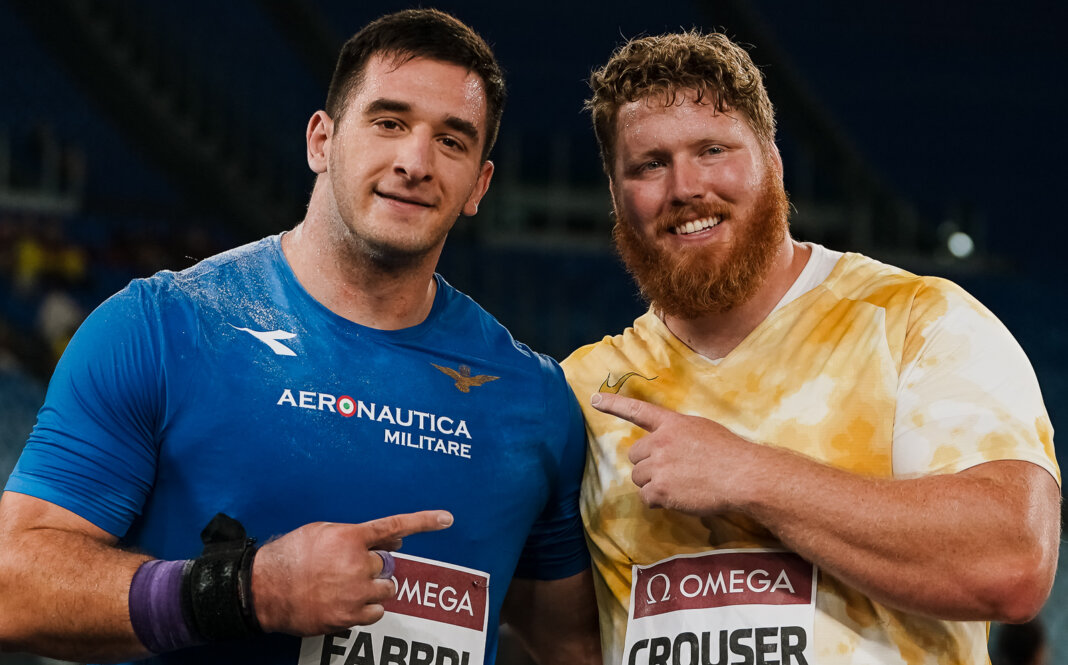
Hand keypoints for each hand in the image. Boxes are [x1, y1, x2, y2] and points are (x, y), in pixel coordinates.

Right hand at [251, 510, 452, 634]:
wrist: (262, 589)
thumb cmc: (290, 556)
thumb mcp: (322, 532)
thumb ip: (360, 535)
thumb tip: (396, 540)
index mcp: (350, 538)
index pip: (393, 526)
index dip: (424, 521)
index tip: (447, 518)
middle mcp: (357, 563)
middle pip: (385, 565)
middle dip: (370, 567)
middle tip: (344, 570)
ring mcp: (355, 591)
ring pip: (385, 590)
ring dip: (371, 589)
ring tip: (343, 587)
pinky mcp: (350, 616)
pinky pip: (376, 613)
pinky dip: (365, 609)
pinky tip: (343, 602)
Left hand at [591, 392, 757, 514]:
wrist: (743, 476)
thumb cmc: (731, 454)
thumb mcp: (702, 431)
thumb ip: (679, 435)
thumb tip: (667, 448)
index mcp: (672, 424)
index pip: (638, 411)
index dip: (614, 404)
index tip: (595, 400)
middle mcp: (660, 442)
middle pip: (635, 456)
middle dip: (647, 466)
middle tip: (672, 473)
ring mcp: (659, 466)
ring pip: (639, 478)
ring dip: (653, 484)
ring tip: (680, 485)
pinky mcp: (660, 490)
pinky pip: (646, 498)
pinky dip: (658, 502)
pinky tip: (679, 498)